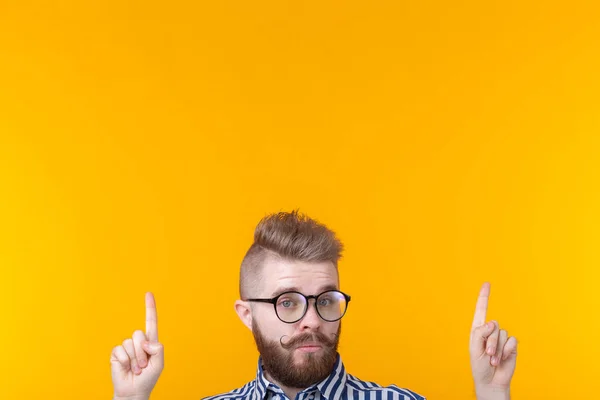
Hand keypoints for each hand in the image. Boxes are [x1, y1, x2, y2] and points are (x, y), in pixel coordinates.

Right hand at [110, 292, 163, 399]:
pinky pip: (120, 350)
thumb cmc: (147, 378)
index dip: (150, 308)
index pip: (151, 322)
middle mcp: (138, 342)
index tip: (149, 293)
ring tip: (136, 368)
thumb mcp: (159, 364)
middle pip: (139, 333)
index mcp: (150, 342)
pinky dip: (125, 361)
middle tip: (143, 365)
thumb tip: (146, 341)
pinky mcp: (116, 353)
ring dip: (135, 359)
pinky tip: (126, 368)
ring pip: (130, 343)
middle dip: (142, 352)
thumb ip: (158, 349)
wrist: (133, 391)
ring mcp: (126, 347)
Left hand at [469, 283, 517, 398]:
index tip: (487, 283)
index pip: (481, 310)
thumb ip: (480, 333)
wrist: (491, 380)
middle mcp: (490, 331)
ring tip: (493, 360)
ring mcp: (501, 338)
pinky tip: (503, 359)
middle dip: (490, 342)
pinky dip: (507, 351)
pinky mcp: (511, 345)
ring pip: (502, 335)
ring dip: (497, 350)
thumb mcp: (474, 349)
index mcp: (478, 330)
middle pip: (493, 325)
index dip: (484, 296)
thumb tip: (491, 322)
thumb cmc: (479, 366)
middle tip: (487, 355)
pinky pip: (512, 341)